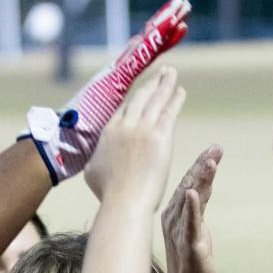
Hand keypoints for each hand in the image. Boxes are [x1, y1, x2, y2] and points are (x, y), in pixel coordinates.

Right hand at [83, 66, 183, 204]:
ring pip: (155, 99)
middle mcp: (125, 125)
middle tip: (160, 73)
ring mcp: (143, 128)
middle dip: (151, 84)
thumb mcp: (91, 172)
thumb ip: (96, 159)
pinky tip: (180, 90)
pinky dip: (175, 99)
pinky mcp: (160, 136)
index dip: (135, 98)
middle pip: (140, 98)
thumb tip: (95, 159)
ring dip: (164, 83)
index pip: (124, 109)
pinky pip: (169, 111)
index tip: (143, 89)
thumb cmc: (109, 192)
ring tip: (171, 72)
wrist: (124, 200)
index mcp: (109, 132)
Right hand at [162, 145, 222, 272]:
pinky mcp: (188, 246)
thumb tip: (202, 186)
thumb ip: (198, 207)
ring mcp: (178, 232)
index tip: (215, 149)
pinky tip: (193, 193)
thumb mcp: (197, 228)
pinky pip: (189, 224)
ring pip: (189, 200)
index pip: (188, 183)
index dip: (201, 165)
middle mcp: (172, 219)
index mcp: (174, 214)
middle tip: (217, 148)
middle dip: (202, 165)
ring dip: (199, 180)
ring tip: (210, 162)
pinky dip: (191, 208)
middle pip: (188, 186)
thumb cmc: (193, 263)